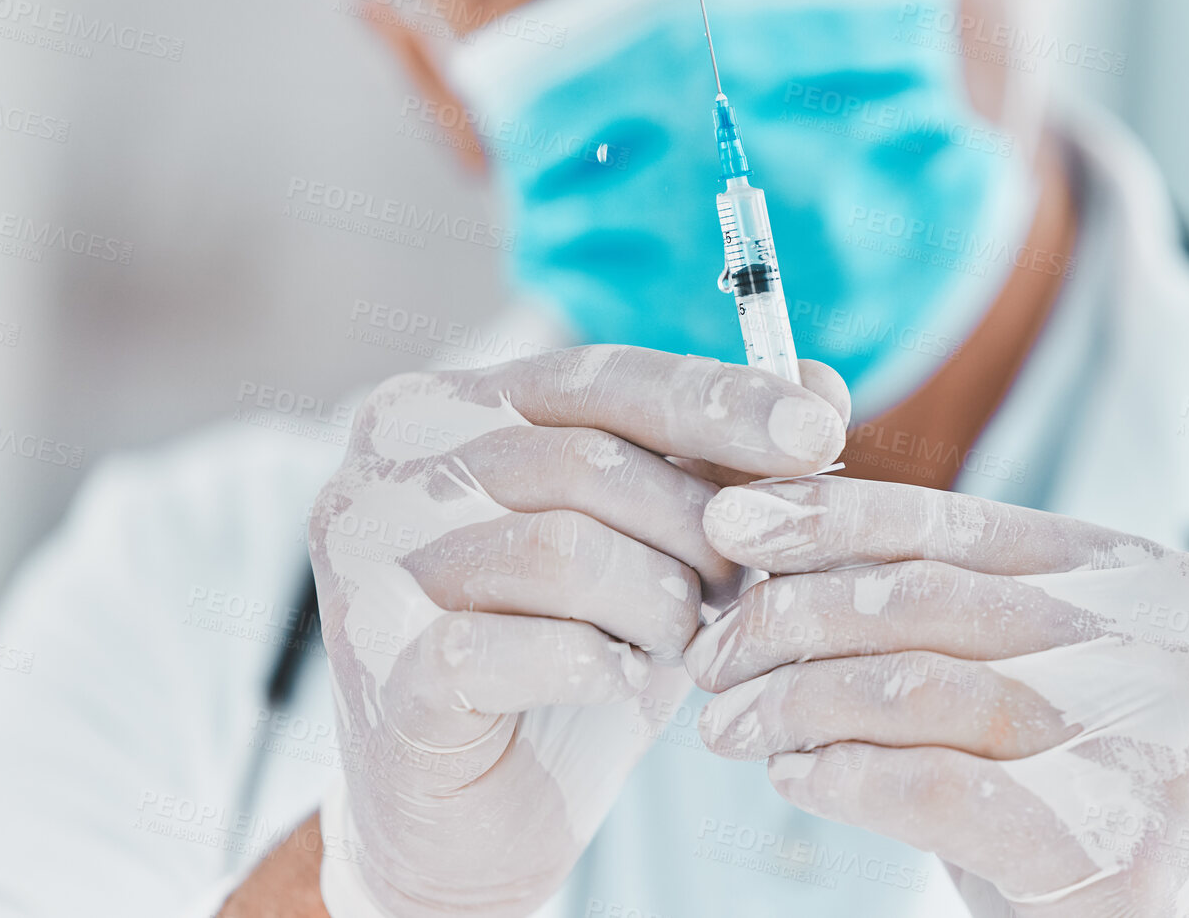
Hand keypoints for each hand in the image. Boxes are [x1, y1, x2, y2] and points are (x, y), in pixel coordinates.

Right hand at [309, 347, 846, 917]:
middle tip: (734, 588)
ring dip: (653, 605)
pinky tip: (615, 682)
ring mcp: (366, 564)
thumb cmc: (568, 652)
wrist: (475, 812)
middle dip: (697, 530)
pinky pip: (512, 646)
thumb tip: (822, 386)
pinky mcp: (378, 663)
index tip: (820, 433)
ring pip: (563, 551)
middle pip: (589, 463)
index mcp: (448, 411)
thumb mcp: (656, 543)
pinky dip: (592, 668)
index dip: (718, 400)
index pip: (599, 375)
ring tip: (674, 640)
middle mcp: (387, 468)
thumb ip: (720, 459)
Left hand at [683, 476, 1188, 917]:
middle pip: (928, 601)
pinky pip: (939, 787)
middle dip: (793, 617)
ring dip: (798, 701)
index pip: (959, 524)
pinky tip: (794, 775)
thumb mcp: (1034, 686)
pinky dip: (846, 775)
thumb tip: (782, 540)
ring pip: (921, 687)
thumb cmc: (1084, 802)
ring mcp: (1157, 745)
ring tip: (729, 724)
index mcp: (1148, 582)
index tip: (730, 517)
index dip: (834, 516)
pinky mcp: (1124, 845)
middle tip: (711, 653)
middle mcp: (1168, 647)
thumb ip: (948, 611)